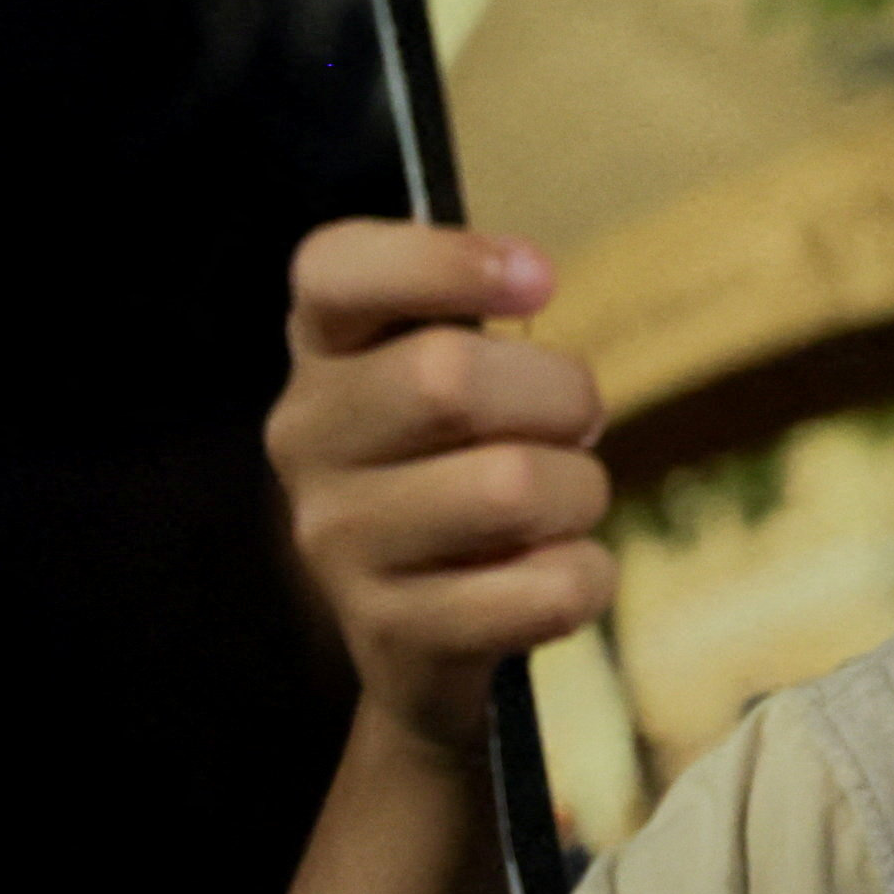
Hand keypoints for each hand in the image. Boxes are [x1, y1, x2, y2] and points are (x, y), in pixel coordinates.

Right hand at [268, 221, 619, 756]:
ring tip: (558, 505)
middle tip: (575, 422)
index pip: (336, 270)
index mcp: (323, 347)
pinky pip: (546, 588)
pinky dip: (586, 575)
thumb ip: (470, 308)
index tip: (540, 279)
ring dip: (579, 491)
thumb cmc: (451, 459)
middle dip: (560, 394)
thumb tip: (529, 276)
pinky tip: (551, 573)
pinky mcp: (394, 631)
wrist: (414, 631)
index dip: (443, 262)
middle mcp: (307, 437)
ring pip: (513, 487)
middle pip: (450, 378)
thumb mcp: (439, 365)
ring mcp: (338, 541)